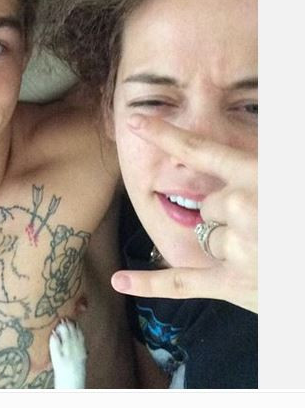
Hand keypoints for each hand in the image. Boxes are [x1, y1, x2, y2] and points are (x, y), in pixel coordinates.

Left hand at [111, 115, 256, 312]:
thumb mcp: (290, 172)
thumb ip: (266, 161)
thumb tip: (247, 137)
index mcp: (258, 175)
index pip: (199, 149)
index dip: (165, 134)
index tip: (137, 122)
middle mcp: (241, 208)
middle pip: (207, 203)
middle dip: (227, 212)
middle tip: (264, 222)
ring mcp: (236, 247)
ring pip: (207, 237)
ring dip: (228, 242)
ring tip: (267, 249)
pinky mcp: (233, 285)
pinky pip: (180, 282)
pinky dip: (149, 283)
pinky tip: (120, 281)